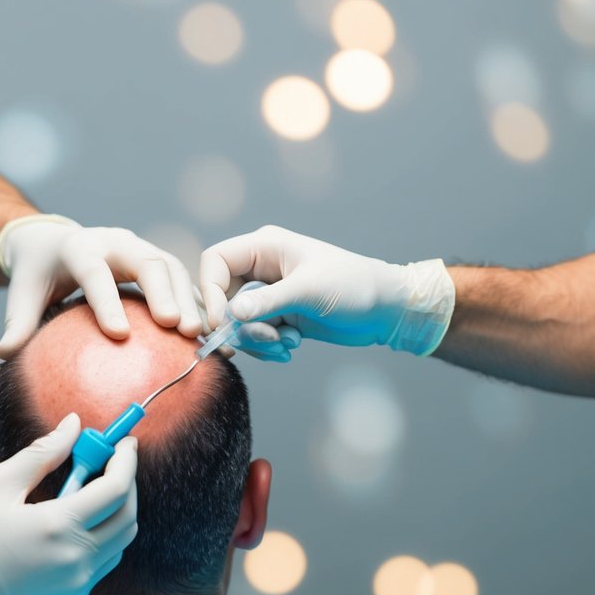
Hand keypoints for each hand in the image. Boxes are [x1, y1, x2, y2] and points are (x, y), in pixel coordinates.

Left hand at [0, 215, 202, 357]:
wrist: (54, 242)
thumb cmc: (36, 273)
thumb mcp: (21, 293)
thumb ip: (17, 323)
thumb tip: (4, 355)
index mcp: (80, 248)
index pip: (95, 274)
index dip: (107, 302)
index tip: (119, 335)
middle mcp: (116, 242)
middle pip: (147, 262)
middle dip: (165, 294)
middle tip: (178, 329)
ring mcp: (141, 249)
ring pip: (172, 268)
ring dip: (190, 301)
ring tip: (199, 337)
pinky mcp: (157, 262)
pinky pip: (182, 281)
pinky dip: (198, 306)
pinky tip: (211, 338)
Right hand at [0, 413, 137, 594]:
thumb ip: (42, 452)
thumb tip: (73, 425)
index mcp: (59, 527)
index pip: (117, 489)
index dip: (125, 460)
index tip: (123, 443)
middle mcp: (77, 560)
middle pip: (127, 517)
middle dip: (126, 485)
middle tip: (111, 465)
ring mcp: (77, 585)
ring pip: (118, 544)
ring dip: (113, 515)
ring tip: (85, 495)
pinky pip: (99, 566)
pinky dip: (96, 542)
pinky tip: (67, 531)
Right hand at [200, 225, 455, 358]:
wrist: (384, 310)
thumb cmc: (353, 286)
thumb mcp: (308, 292)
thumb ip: (267, 302)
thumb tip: (230, 315)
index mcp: (264, 247)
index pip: (214, 262)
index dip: (209, 292)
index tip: (222, 322)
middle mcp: (260, 269)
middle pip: (221, 298)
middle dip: (240, 326)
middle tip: (268, 339)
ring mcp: (268, 294)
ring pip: (237, 322)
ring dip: (258, 341)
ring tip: (288, 344)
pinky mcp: (277, 317)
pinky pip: (253, 336)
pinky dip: (268, 347)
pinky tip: (292, 347)